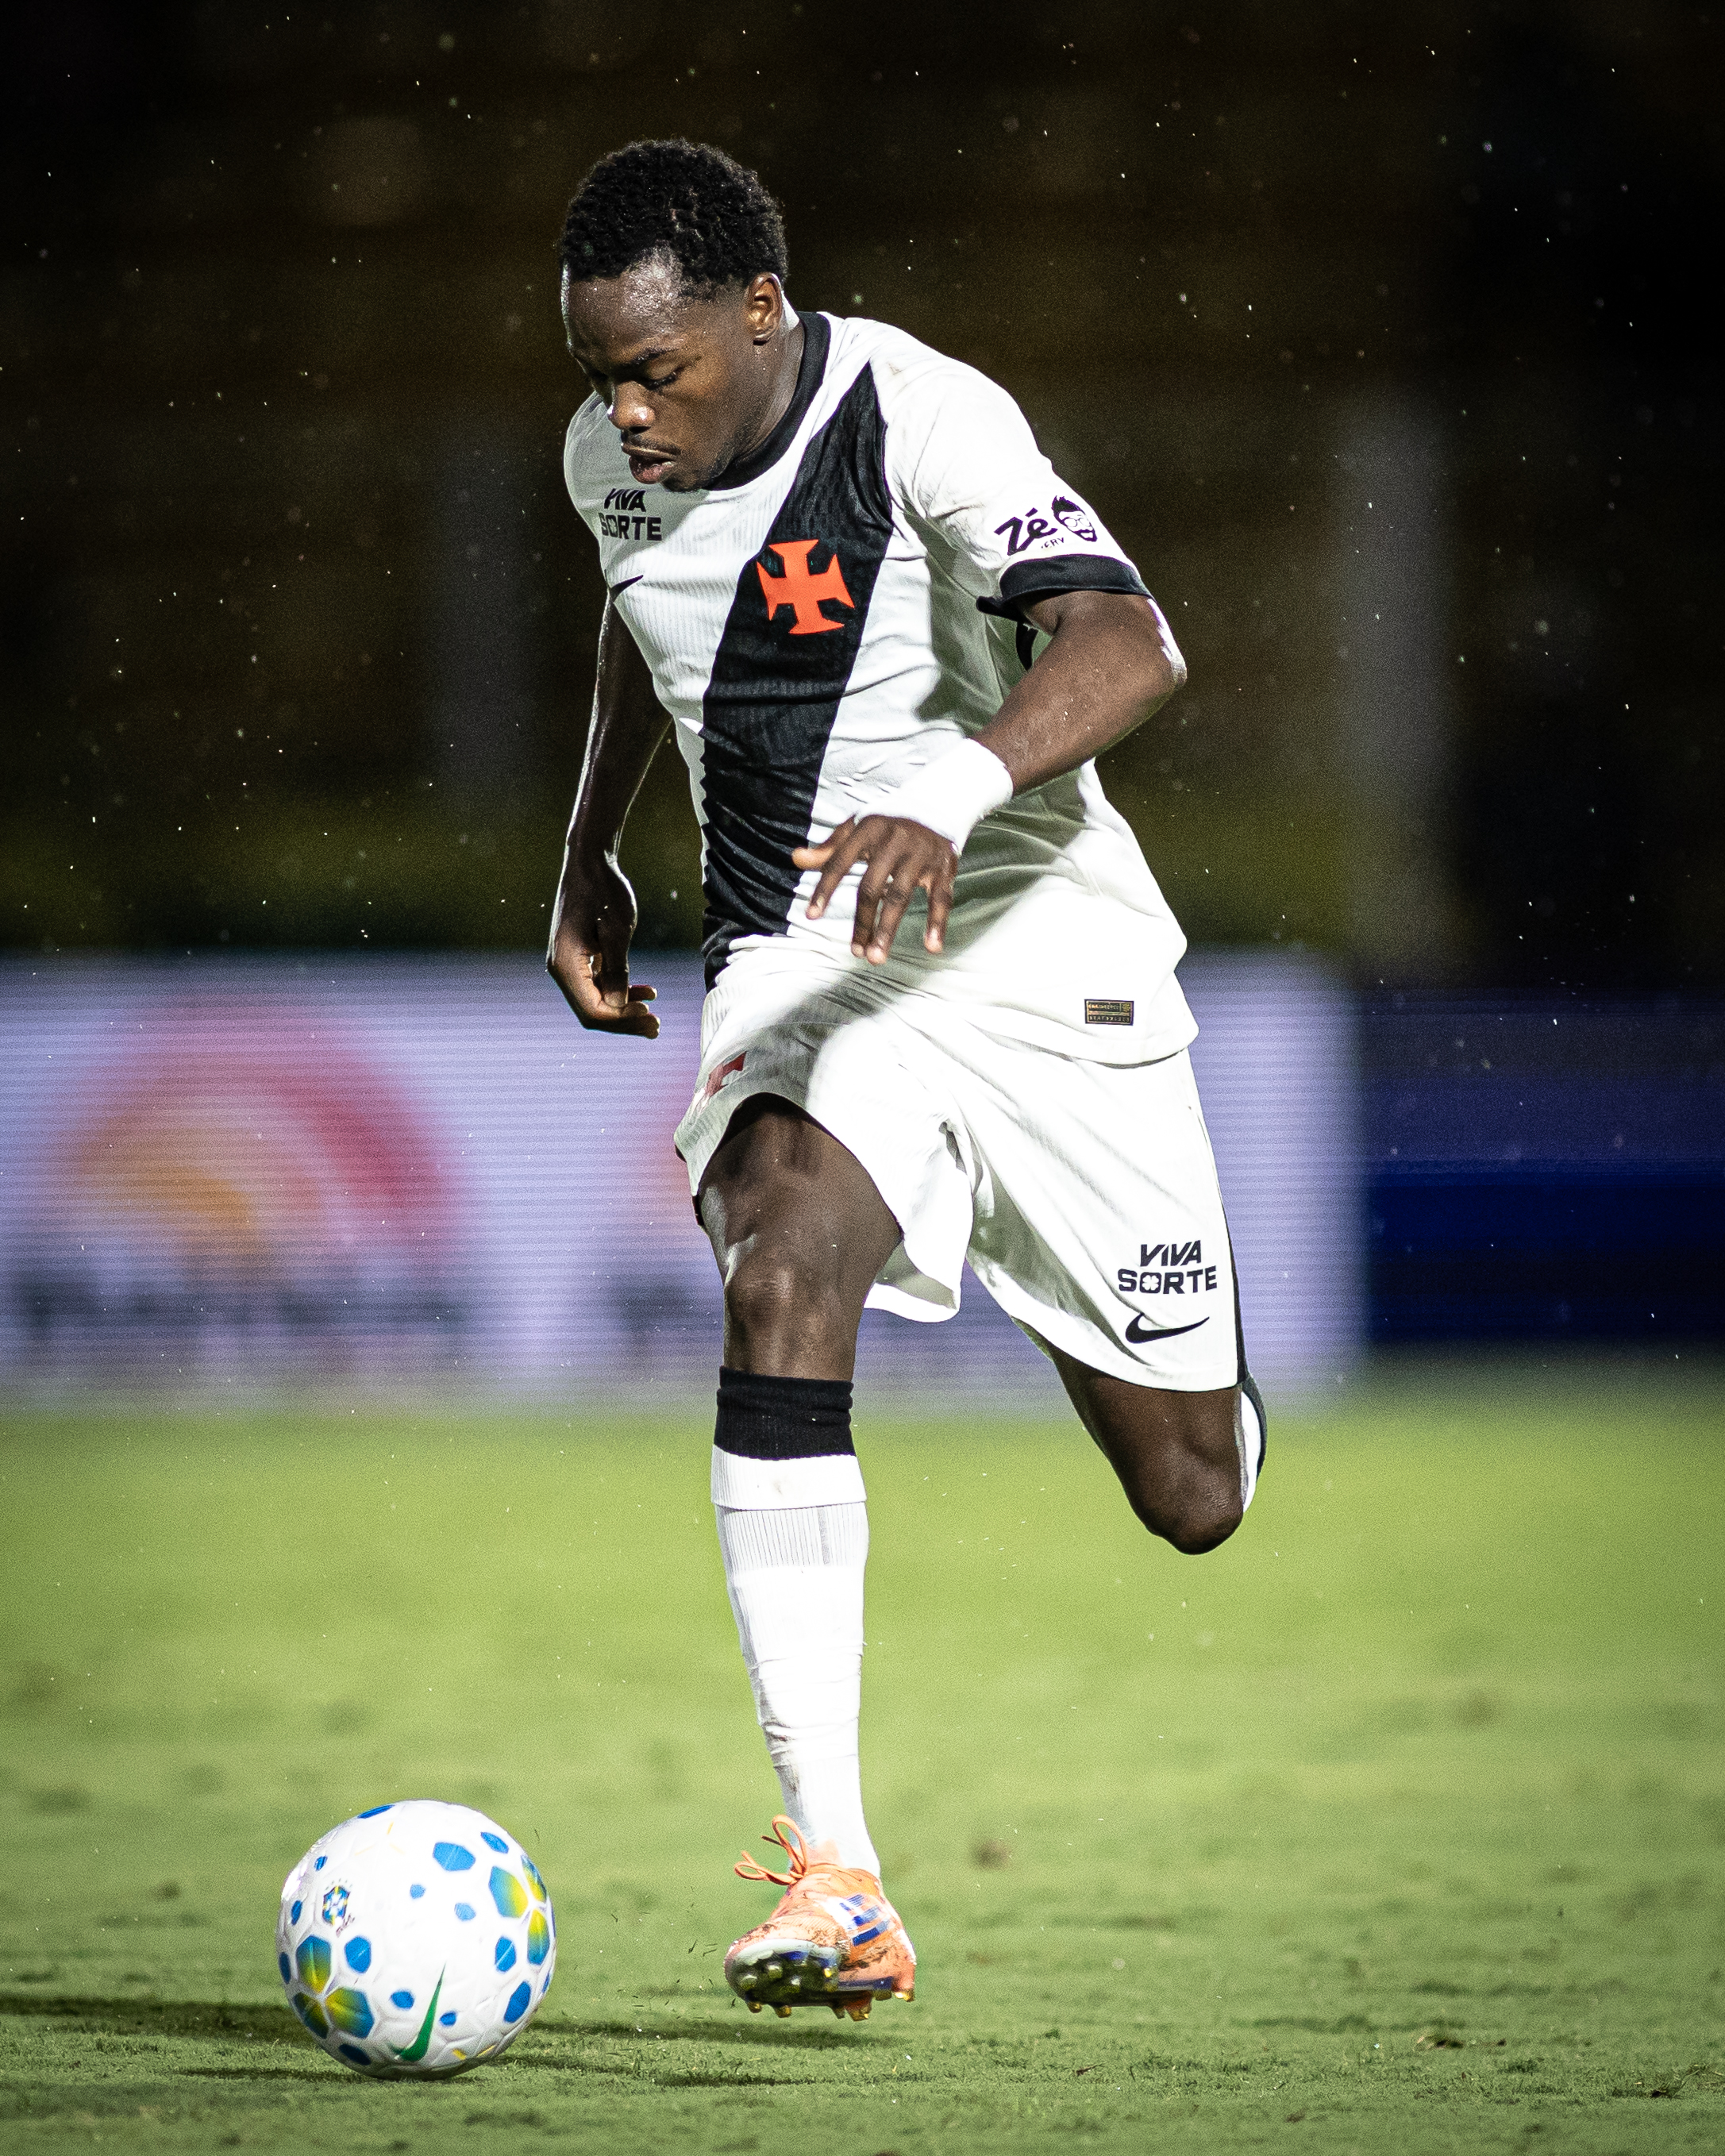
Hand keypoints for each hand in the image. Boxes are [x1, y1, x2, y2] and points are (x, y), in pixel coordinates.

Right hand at [546, 854, 659, 1036]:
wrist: (589, 862)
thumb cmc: (603, 890)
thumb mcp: (617, 930)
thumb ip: (618, 970)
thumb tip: (619, 1006)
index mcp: (566, 965)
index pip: (592, 1010)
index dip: (622, 1020)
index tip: (651, 1014)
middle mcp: (563, 969)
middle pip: (593, 1012)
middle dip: (625, 1022)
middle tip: (657, 1027)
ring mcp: (570, 965)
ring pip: (597, 1001)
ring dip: (625, 1011)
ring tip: (655, 1017)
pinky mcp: (581, 958)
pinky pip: (599, 985)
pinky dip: (621, 992)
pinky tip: (647, 992)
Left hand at [792, 815, 957, 962]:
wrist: (937, 803)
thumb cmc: (887, 823)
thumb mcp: (857, 828)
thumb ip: (829, 848)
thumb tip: (796, 858)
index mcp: (868, 829)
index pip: (840, 862)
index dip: (825, 889)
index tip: (811, 916)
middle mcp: (894, 841)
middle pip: (872, 887)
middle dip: (862, 922)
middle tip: (855, 952)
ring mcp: (920, 855)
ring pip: (901, 896)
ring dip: (887, 929)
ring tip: (875, 957)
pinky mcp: (943, 866)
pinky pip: (941, 898)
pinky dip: (937, 923)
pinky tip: (932, 947)